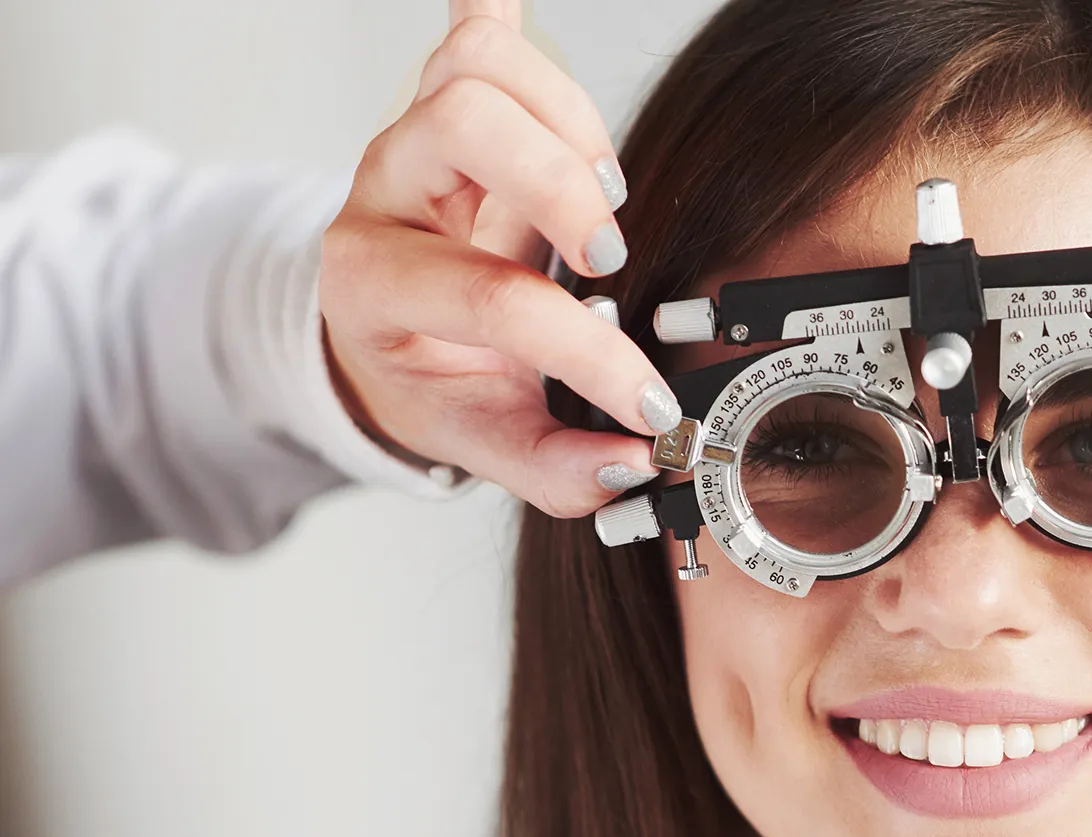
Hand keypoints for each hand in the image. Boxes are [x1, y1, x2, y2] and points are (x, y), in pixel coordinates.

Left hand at [320, 0, 672, 517]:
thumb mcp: (479, 441)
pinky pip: (474, 26)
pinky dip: (508, 12)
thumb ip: (555, 467)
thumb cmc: (430, 378)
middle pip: (460, 121)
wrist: (376, 334)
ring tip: (604, 189)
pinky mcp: (445, 101)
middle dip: (558, 183)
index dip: (590, 354)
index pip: (495, 299)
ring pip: (475, 63)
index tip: (648, 400)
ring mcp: (415, 137)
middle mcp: (386, 194)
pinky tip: (527, 15)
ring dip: (564, 116)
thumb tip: (636, 460)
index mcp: (379, 288)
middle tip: (607, 256)